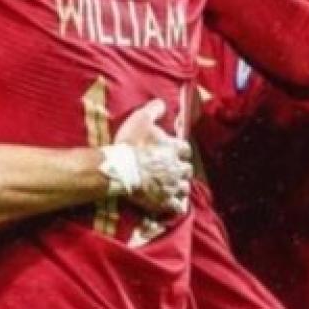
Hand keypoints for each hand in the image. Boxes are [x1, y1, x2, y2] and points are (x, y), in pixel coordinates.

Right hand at [107, 99, 192, 217]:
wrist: (120, 170)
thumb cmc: (130, 145)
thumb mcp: (140, 120)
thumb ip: (154, 110)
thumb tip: (162, 102)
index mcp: (174, 148)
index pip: (185, 149)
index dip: (180, 150)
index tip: (174, 151)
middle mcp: (177, 167)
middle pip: (187, 169)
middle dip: (182, 169)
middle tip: (173, 170)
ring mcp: (172, 186)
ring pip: (184, 188)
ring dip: (180, 187)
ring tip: (173, 187)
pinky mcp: (164, 201)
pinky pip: (177, 206)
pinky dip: (176, 205)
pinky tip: (172, 204)